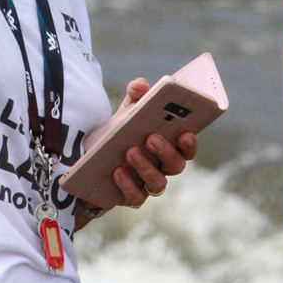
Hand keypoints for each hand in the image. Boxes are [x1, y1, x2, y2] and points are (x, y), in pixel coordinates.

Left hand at [112, 77, 197, 208]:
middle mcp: (163, 168)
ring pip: (157, 182)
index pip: (187, 148)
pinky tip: (117, 171)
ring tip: (130, 151)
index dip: (190, 143)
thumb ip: (135, 95)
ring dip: (146, 167)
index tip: (185, 132)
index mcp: (169, 146)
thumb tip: (140, 85)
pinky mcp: (131, 197)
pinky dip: (127, 185)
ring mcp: (148, 184)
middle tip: (151, 137)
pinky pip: (135, 197)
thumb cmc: (120, 132)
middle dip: (166, 151)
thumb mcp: (127, 111)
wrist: (93, 159)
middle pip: (176, 165)